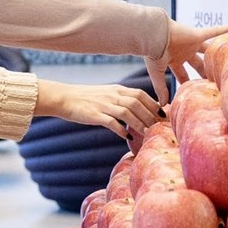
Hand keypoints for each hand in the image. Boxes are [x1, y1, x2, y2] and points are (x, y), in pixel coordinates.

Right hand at [35, 80, 162, 138]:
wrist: (64, 98)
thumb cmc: (86, 99)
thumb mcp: (106, 94)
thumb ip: (121, 101)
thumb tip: (137, 111)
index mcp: (117, 90)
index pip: (140, 94)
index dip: (153, 104)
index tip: (162, 115)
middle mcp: (112, 95)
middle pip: (137, 103)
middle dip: (150, 115)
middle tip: (159, 127)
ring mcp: (104, 104)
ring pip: (127, 112)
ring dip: (139, 123)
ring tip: (147, 133)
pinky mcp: (95, 114)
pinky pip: (111, 122)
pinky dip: (121, 130)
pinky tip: (127, 138)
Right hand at [145, 21, 227, 103]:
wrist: (152, 36)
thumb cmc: (152, 53)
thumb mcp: (157, 73)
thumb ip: (161, 88)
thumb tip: (162, 106)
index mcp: (173, 60)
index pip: (183, 75)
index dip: (188, 84)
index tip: (196, 93)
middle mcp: (183, 51)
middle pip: (198, 65)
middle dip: (206, 73)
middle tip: (217, 82)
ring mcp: (190, 42)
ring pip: (207, 50)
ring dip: (216, 54)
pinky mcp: (196, 34)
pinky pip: (213, 31)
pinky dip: (224, 28)